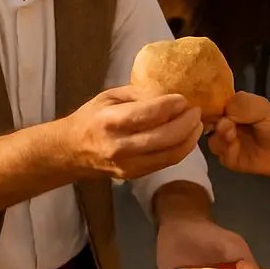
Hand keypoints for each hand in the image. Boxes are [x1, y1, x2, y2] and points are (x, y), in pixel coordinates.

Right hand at [64, 86, 202, 180]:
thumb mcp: (109, 96)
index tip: (183, 98)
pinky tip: (186, 137)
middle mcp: (120, 146)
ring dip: (190, 139)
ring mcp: (128, 165)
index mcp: (110, 121)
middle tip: (196, 111)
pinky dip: (181, 149)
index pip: (148, 114)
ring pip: (170, 154)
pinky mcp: (135, 175)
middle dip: (187, 123)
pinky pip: (166, 163)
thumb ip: (139, 94)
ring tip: (197, 124)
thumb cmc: (91, 118)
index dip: (170, 106)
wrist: (72, 151)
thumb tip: (169, 93)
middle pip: (165, 138)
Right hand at [208, 93, 269, 178]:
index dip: (210, 102)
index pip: (214, 100)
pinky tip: (233, 145)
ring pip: (210, 135)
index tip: (210, 104)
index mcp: (234, 106)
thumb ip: (242, 104)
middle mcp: (227, 122)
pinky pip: (218, 152)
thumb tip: (223, 113)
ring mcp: (226, 140)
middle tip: (225, 123)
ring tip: (231, 134)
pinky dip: (224, 147)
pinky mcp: (228, 157)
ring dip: (219, 134)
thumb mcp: (263, 107)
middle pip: (209, 119)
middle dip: (214, 120)